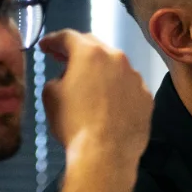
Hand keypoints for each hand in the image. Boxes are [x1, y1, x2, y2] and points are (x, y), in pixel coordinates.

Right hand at [40, 30, 153, 162]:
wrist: (106, 154)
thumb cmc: (73, 123)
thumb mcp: (51, 96)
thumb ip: (57, 78)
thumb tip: (67, 79)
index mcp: (90, 53)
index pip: (68, 37)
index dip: (53, 40)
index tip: (45, 47)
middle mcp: (117, 58)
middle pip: (95, 46)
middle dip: (78, 51)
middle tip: (65, 59)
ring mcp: (136, 77)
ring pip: (115, 67)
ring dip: (101, 70)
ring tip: (90, 84)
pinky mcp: (147, 97)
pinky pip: (129, 87)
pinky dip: (118, 89)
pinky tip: (110, 102)